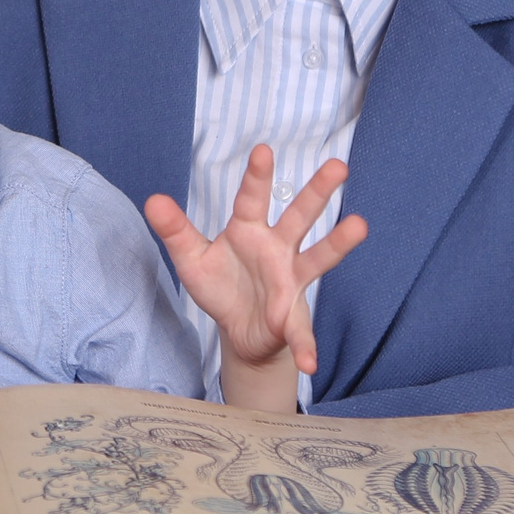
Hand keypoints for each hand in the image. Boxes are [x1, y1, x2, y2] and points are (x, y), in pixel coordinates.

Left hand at [144, 145, 367, 380]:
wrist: (238, 328)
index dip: (256, 177)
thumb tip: (153, 200)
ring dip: (338, 242)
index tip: (262, 150)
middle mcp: (276, 249)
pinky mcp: (291, 317)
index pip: (251, 199)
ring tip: (359, 225)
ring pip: (318, 257)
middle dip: (317, 191)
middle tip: (338, 165)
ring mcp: (290, 280)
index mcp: (248, 231)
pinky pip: (300, 333)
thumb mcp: (192, 258)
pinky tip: (309, 363)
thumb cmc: (220, 284)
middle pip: (300, 216)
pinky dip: (305, 347)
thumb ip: (175, 230)